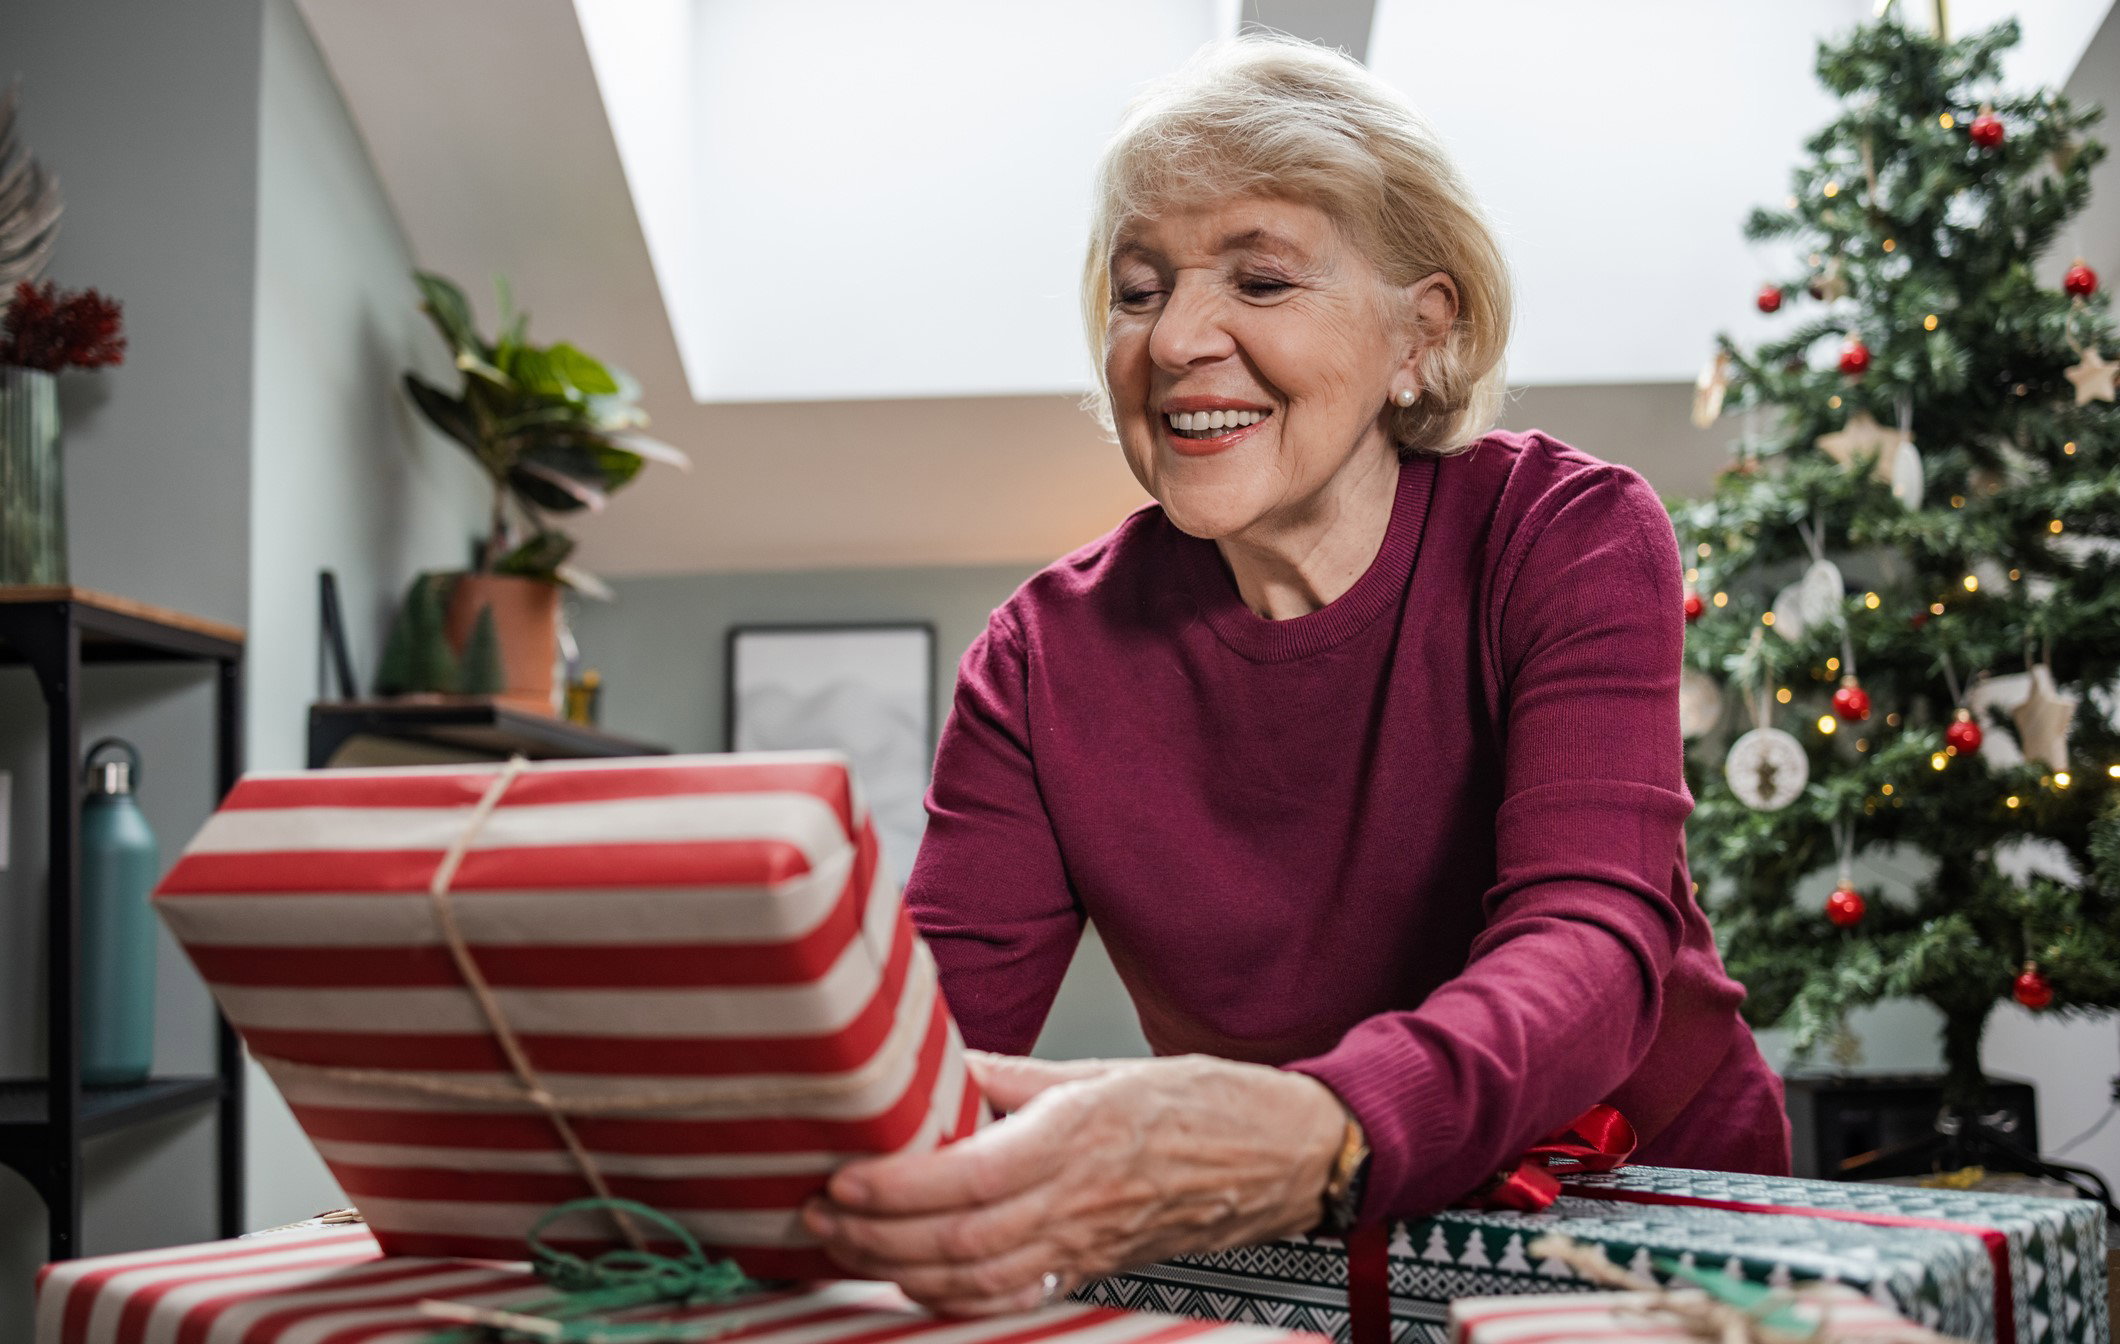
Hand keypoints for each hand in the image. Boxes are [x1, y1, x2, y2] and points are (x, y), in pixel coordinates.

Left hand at [800, 1050, 1348, 1316]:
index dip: (898, 1188)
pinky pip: (1013, 1297)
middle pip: (961, 1241)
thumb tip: (937, 1062)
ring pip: (979, 1280)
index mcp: (1083, 1135)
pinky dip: (952, 1298)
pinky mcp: (1094, 1269)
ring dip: (900, 1273)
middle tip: (819, 1217)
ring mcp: (1089, 1245)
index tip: (845, 1177)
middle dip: (877, 1238)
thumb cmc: (1208, 1107)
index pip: (972, 1177)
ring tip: (846, 1247)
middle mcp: (1083, 1199)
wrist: (1286, 1155)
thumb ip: (1012, 1075)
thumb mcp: (1103, 1067)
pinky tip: (911, 1281)